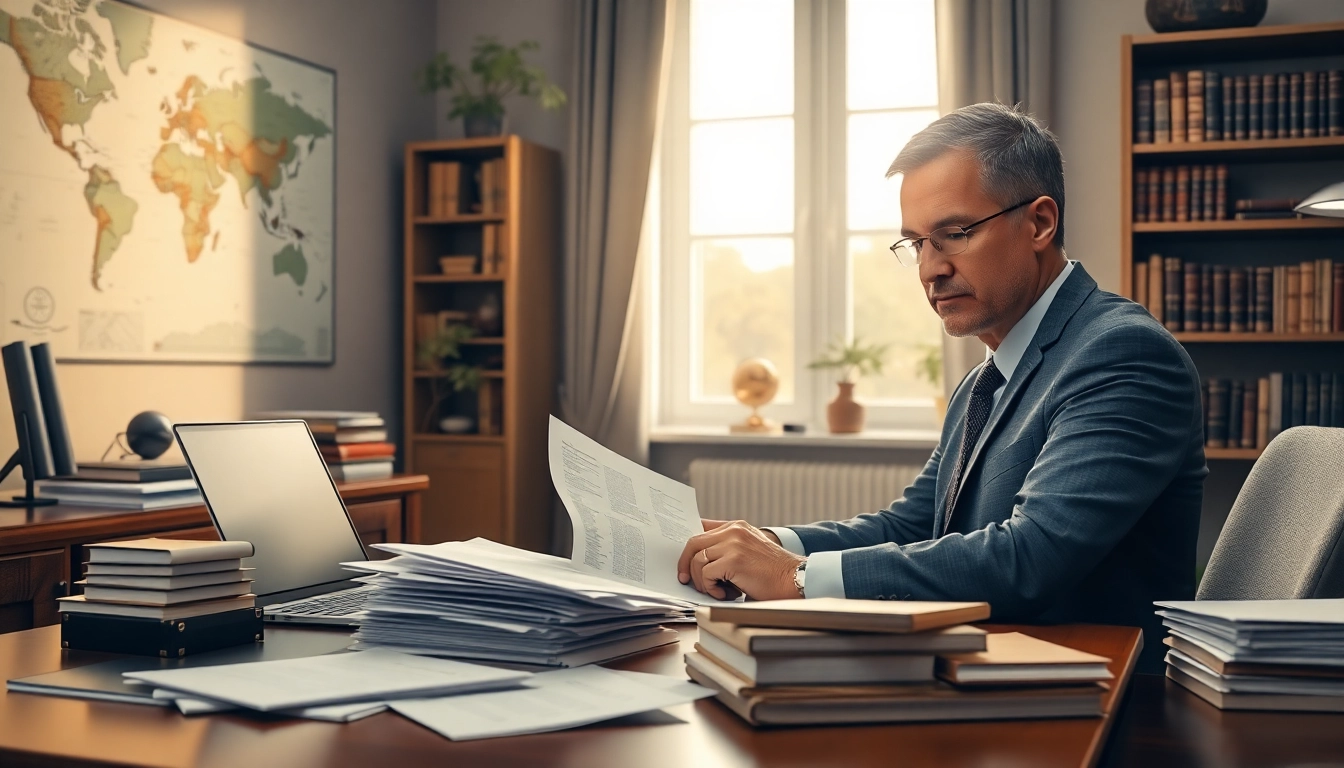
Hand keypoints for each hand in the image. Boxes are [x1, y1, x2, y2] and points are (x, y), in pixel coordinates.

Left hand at [677, 520, 803, 600]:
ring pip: (697, 560)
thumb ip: (728, 548)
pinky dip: (710, 588)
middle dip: (685, 564)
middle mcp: (734, 531)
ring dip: (701, 581)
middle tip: (686, 579)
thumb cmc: (772, 572)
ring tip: (716, 590)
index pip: (701, 527)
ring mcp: (734, 543)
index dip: (688, 545)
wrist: (795, 580)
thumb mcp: (750, 551)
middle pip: (693, 543)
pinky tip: (724, 594)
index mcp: (737, 526)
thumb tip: (700, 560)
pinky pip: (707, 574)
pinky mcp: (733, 560)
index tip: (683, 560)